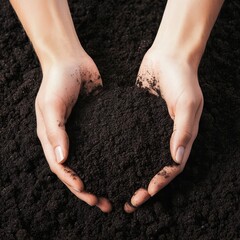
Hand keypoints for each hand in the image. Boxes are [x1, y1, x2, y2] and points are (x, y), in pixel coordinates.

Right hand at [35, 55, 111, 212]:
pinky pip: (104, 143)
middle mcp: (68, 139)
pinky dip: (111, 157)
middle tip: (105, 202)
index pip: (61, 167)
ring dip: (102, 176)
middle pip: (78, 169)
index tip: (88, 192)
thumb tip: (61, 159)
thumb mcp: (51, 104)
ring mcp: (84, 132)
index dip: (73, 182)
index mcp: (52, 138)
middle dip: (89, 188)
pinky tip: (124, 164)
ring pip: (93, 160)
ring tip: (117, 190)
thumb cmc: (57, 80)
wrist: (71, 61)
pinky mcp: (97, 124)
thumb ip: (55, 131)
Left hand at [124, 50, 202, 212]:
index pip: (172, 167)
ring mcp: (151, 128)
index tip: (145, 194)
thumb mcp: (187, 103)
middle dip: (144, 185)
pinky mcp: (138, 118)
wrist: (169, 56)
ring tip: (116, 185)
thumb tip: (176, 159)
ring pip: (141, 156)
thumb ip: (183, 130)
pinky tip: (109, 158)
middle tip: (129, 200)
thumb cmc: (182, 77)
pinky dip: (123, 150)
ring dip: (132, 172)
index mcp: (181, 136)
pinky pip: (131, 138)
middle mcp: (165, 136)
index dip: (160, 182)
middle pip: (155, 166)